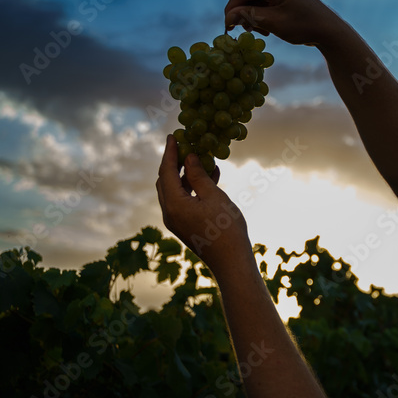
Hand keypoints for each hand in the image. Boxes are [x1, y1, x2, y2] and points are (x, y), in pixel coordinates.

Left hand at [156, 135, 251, 275]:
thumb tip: (188, 157)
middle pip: (166, 181)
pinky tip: (210, 178)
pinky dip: (192, 188)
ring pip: (175, 191)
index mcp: (173, 205)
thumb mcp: (214, 197)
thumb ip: (198, 175)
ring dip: (186, 175)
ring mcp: (176, 221)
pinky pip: (184, 201)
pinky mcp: (185, 226)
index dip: (170, 152)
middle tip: (186, 146)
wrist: (231, 262)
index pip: (166, 171)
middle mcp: (169, 213)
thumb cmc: (226, 228)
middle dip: (175, 162)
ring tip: (202, 160)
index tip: (173, 135)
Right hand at [224, 0, 345, 46]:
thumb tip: (227, 17)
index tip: (228, 27)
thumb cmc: (305, 27)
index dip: (232, 8)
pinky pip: (260, 4)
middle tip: (244, 30)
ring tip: (261, 32)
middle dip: (241, 11)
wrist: (329, 32)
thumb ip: (251, 17)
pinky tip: (266, 30)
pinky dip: (258, 16)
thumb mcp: (276, 23)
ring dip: (250, 16)